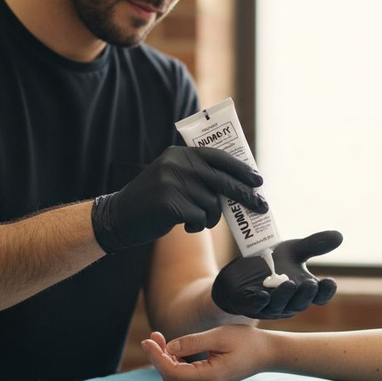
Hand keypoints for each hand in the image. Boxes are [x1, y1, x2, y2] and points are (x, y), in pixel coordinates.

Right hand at [91, 147, 267, 252]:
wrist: (119, 217)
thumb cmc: (153, 201)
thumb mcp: (172, 177)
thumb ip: (198, 175)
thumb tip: (238, 184)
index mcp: (179, 154)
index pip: (218, 157)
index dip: (241, 169)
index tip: (258, 181)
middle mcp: (176, 164)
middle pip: (222, 180)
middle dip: (245, 195)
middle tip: (262, 206)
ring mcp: (172, 183)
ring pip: (212, 204)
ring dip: (210, 217)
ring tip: (197, 220)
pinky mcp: (170, 204)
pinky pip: (200, 218)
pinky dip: (198, 226)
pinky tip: (185, 226)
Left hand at [141, 326, 269, 380]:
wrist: (267, 353)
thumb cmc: (247, 342)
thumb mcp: (219, 336)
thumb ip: (193, 342)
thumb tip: (169, 346)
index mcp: (209, 376)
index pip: (173, 372)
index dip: (157, 357)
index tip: (147, 342)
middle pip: (172, 375)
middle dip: (158, 356)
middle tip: (150, 337)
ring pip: (177, 375)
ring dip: (165, 357)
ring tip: (157, 338)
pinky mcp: (208, 378)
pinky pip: (185, 372)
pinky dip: (175, 359)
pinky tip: (171, 346)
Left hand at [212, 230, 340, 318]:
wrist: (240, 272)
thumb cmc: (272, 264)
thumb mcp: (293, 251)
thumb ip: (314, 245)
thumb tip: (339, 236)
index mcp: (303, 290)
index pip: (319, 296)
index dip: (325, 292)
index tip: (330, 282)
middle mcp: (289, 301)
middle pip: (301, 302)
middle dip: (306, 294)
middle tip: (310, 284)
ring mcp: (270, 305)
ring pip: (280, 305)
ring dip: (285, 296)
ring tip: (289, 284)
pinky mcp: (249, 304)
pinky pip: (256, 306)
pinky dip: (260, 302)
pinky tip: (263, 295)